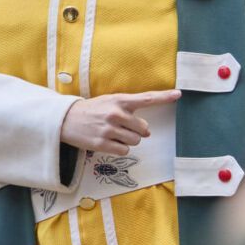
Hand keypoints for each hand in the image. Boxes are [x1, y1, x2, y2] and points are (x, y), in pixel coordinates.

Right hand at [61, 89, 181, 153]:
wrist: (66, 119)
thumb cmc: (92, 110)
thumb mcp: (109, 102)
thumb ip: (129, 111)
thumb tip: (146, 131)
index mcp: (119, 100)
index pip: (146, 98)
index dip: (164, 97)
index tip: (178, 94)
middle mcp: (115, 114)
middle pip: (144, 129)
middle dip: (137, 131)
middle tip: (122, 127)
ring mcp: (109, 129)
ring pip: (135, 141)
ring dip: (128, 140)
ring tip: (113, 134)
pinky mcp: (102, 143)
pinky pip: (124, 150)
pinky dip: (119, 148)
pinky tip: (108, 141)